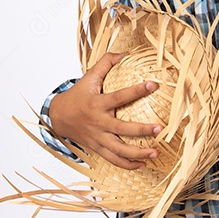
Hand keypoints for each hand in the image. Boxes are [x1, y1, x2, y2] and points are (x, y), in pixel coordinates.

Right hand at [47, 52, 163, 169]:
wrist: (58, 117)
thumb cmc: (77, 95)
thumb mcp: (89, 76)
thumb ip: (106, 62)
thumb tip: (127, 52)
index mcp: (97, 104)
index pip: (119, 96)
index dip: (137, 90)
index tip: (154, 84)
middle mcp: (98, 123)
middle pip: (122, 129)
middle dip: (142, 130)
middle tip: (160, 129)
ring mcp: (98, 138)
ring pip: (119, 150)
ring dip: (138, 154)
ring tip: (155, 153)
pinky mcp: (97, 148)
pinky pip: (113, 160)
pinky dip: (128, 164)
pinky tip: (143, 164)